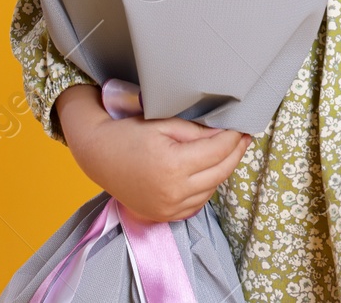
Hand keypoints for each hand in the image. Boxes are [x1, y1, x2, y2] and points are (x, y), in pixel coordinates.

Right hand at [56, 84, 251, 222]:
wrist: (98, 155)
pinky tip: (207, 171)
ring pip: (212, 189)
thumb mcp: (164, 124)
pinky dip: (207, 186)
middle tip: (242, 138)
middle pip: (220, 172)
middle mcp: (173, 192)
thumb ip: (197, 132)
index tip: (242, 127)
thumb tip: (226, 134)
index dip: (233, 137)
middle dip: (235, 153)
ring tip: (226, 152)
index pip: (218, 151)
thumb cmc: (128, 134)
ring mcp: (168, 208)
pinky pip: (198, 203)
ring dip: (222, 170)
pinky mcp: (164, 216)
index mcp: (173, 166)